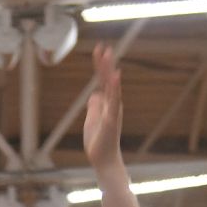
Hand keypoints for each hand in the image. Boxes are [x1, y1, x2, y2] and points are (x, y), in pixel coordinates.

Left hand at [83, 45, 123, 169]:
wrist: (104, 160)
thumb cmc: (99, 142)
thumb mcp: (92, 120)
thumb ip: (94, 106)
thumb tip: (94, 95)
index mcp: (107, 103)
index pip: (102, 80)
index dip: (100, 66)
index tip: (98, 50)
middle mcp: (112, 104)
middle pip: (107, 80)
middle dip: (104, 64)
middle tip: (102, 46)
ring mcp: (113, 111)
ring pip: (112, 87)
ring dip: (109, 71)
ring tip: (108, 55)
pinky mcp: (112, 120)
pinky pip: (114, 102)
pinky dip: (114, 89)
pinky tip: (115, 77)